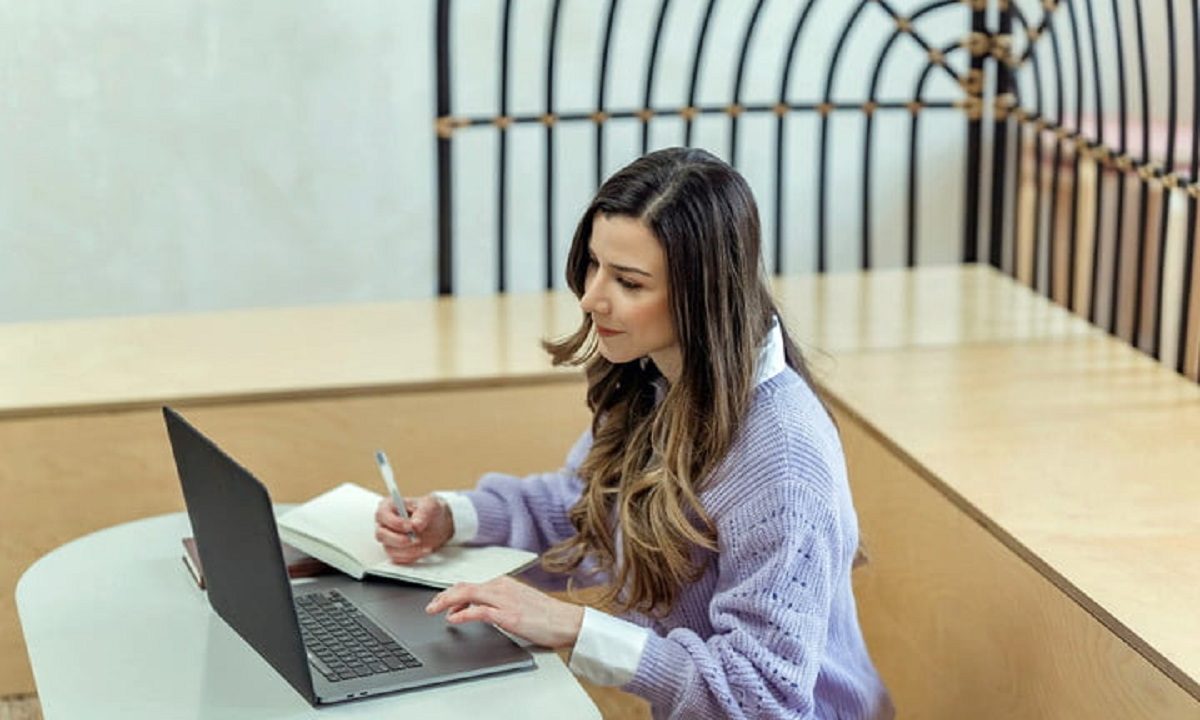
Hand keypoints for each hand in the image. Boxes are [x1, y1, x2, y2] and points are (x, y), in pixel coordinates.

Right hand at [374, 495, 453, 563]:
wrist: (437, 524)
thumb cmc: (428, 510)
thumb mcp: (430, 505)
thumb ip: (423, 513)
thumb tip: (416, 525)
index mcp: (388, 506)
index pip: (382, 514)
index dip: (394, 522)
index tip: (410, 527)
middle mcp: (385, 524)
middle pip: (381, 535)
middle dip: (399, 539)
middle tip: (416, 539)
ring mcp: (388, 539)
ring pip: (389, 549)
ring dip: (408, 550)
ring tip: (425, 546)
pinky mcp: (394, 551)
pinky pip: (397, 558)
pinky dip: (411, 556)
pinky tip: (423, 550)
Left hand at [425, 576, 583, 649]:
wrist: (567, 620)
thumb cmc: (546, 615)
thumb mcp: (518, 603)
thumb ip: (498, 603)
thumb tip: (476, 610)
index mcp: (504, 583)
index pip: (471, 585)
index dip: (452, 593)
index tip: (441, 601)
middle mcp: (502, 587)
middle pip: (465, 587)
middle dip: (444, 596)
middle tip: (430, 606)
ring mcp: (505, 600)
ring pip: (468, 594)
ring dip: (447, 602)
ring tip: (434, 610)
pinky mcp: (508, 615)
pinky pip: (479, 611)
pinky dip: (462, 613)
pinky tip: (453, 619)